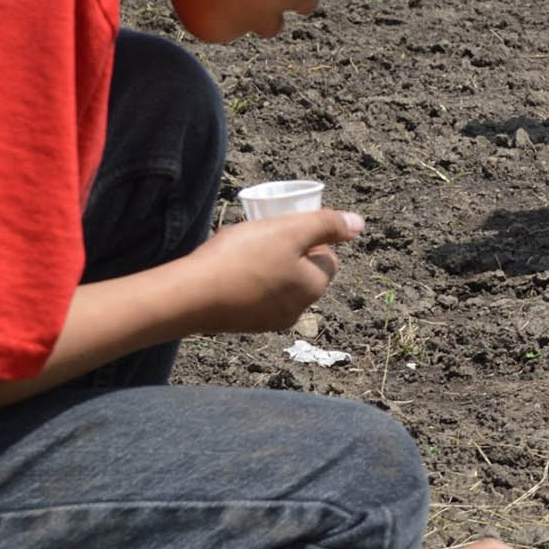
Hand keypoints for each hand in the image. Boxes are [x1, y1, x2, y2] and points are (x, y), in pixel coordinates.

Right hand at [185, 210, 363, 332]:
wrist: (190, 297)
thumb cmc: (243, 258)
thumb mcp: (290, 231)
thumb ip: (327, 225)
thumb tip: (358, 224)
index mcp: (314, 288)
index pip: (327, 257)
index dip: (309, 237)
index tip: (284, 227)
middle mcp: (297, 310)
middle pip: (301, 270)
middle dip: (285, 250)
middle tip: (258, 236)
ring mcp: (268, 321)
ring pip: (276, 283)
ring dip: (264, 265)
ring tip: (238, 251)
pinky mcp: (242, 324)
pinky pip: (252, 296)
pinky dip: (244, 281)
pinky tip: (224, 271)